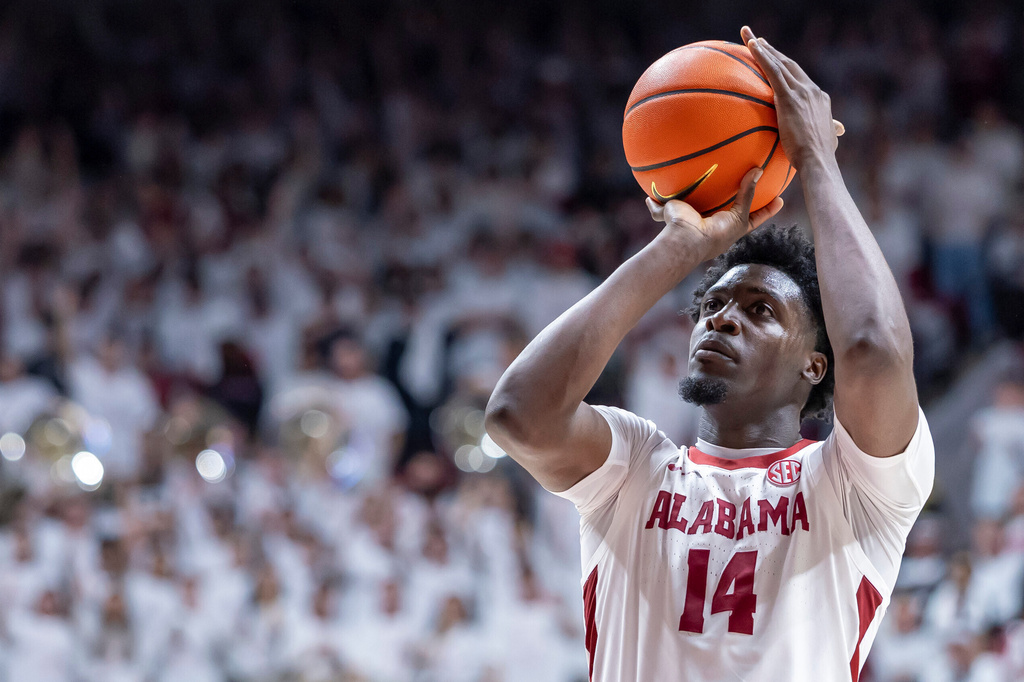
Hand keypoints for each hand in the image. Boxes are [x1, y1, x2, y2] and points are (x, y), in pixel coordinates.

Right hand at [647, 167, 782, 261]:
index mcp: (729, 229)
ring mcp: (691, 220)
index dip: (767, 211)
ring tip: (691, 183)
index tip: (780, 201)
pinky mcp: (672, 215)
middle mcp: (710, 225)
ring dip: (690, 200)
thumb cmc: (715, 234)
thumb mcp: (737, 216)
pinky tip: (649, 195)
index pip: (753, 219)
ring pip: (692, 207)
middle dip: (729, 202)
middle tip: (742, 183)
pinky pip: (660, 209)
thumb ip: (747, 194)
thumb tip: (758, 170)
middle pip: (723, 211)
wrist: (689, 241)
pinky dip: (653, 205)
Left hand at [740, 26, 841, 170]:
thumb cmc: (816, 160)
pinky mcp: (790, 97)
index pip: (800, 79)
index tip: (777, 60)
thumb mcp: (821, 143)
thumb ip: (820, 135)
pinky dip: (762, 56)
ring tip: (751, 38)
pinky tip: (751, 46)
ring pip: (781, 64)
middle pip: (790, 65)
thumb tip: (826, 138)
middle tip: (760, 42)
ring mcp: (802, 92)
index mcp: (819, 99)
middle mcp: (813, 91)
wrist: (818, 161)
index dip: (787, 68)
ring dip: (765, 48)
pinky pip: (773, 71)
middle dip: (774, 52)